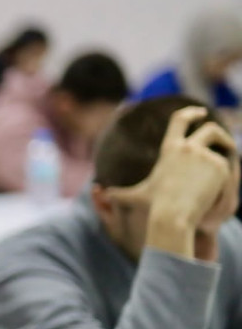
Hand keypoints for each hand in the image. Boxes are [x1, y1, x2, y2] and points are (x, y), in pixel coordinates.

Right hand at [105, 107, 235, 256]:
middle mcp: (188, 147)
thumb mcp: (135, 196)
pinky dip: (228, 177)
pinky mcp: (220, 166)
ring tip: (225, 174)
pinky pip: (229, 168)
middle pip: (211, 129)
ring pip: (223, 153)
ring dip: (227, 159)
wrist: (173, 216)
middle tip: (226, 143)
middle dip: (222, 134)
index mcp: (169, 148)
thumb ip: (119, 193)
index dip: (191, 113)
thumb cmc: (153, 207)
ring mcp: (205, 155)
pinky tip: (220, 189)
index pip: (180, 120)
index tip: (199, 112)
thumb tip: (100, 193)